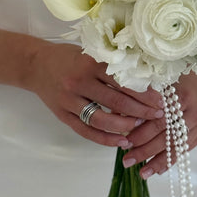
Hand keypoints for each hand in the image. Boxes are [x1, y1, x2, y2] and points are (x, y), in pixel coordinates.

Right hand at [26, 40, 164, 147]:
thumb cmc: (70, 58)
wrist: (35, 64)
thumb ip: (113, 66)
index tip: (161, 101)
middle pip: (116, 102)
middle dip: (141, 111)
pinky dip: (105, 139)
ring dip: (124, 126)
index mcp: (91, 63)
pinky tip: (121, 142)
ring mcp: (69, 100)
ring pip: (102, 119)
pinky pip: (86, 131)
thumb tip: (147, 81)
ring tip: (140, 127)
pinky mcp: (63, 114)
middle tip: (158, 116)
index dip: (145, 93)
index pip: (124, 81)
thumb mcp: (91, 54)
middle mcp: (80, 82)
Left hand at [122, 33, 196, 176]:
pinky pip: (185, 149)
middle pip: (167, 136)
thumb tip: (118, 117)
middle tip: (126, 161)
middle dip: (145, 150)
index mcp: (182, 95)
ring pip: (177, 147)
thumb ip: (143, 98)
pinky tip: (157, 170)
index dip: (141, 133)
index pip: (159, 120)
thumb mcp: (161, 79)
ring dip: (158, 161)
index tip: (124, 142)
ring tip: (141, 173)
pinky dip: (171, 160)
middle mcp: (194, 111)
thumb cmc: (178, 74)